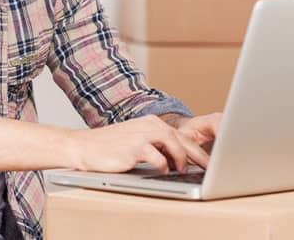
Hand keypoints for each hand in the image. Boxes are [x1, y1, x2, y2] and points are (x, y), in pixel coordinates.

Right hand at [67, 114, 213, 174]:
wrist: (85, 146)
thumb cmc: (111, 147)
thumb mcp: (137, 141)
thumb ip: (157, 146)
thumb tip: (180, 161)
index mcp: (151, 122)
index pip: (180, 135)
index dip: (197, 149)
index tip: (208, 162)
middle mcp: (149, 125)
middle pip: (182, 139)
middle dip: (198, 155)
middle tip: (209, 168)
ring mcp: (142, 135)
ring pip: (174, 145)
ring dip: (181, 160)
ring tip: (182, 171)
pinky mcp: (135, 147)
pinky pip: (158, 159)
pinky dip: (164, 166)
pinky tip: (163, 171)